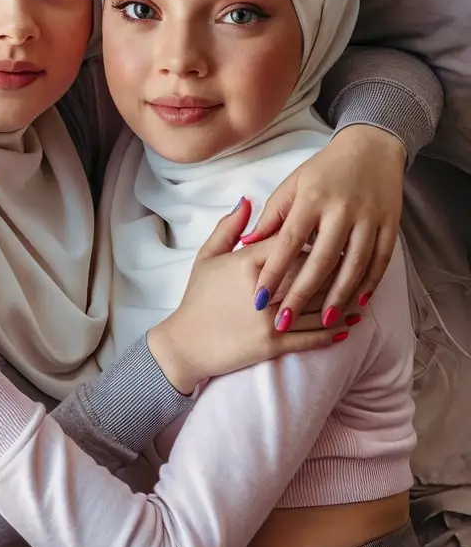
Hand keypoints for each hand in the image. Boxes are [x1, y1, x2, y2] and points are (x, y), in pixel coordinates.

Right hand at [146, 199, 351, 394]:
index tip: (334, 228)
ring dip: (342, 298)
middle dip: (337, 262)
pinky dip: (333, 330)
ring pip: (317, 304)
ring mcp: (271, 318)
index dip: (314, 235)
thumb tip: (247, 200)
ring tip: (362, 289)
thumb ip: (228, 228)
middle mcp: (264, 290)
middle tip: (359, 252)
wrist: (185, 346)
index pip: (291, 242)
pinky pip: (312, 336)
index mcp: (248, 262)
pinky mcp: (274, 344)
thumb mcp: (206, 258)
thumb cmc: (196, 300)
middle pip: (311, 271)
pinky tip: (349, 323)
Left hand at [241, 126, 405, 326]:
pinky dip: (369, 284)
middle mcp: (341, 209)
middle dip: (302, 294)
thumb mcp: (293, 184)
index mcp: (311, 198)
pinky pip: (381, 261)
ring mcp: (368, 217)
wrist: (372, 147)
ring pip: (354, 265)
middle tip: (284, 322)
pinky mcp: (390, 224)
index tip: (260, 299)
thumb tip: (247, 244)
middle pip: (321, 260)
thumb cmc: (324, 170)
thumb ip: (272, 215)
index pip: (288, 242)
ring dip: (338, 297)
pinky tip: (357, 304)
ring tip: (324, 321)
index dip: (274, 272)